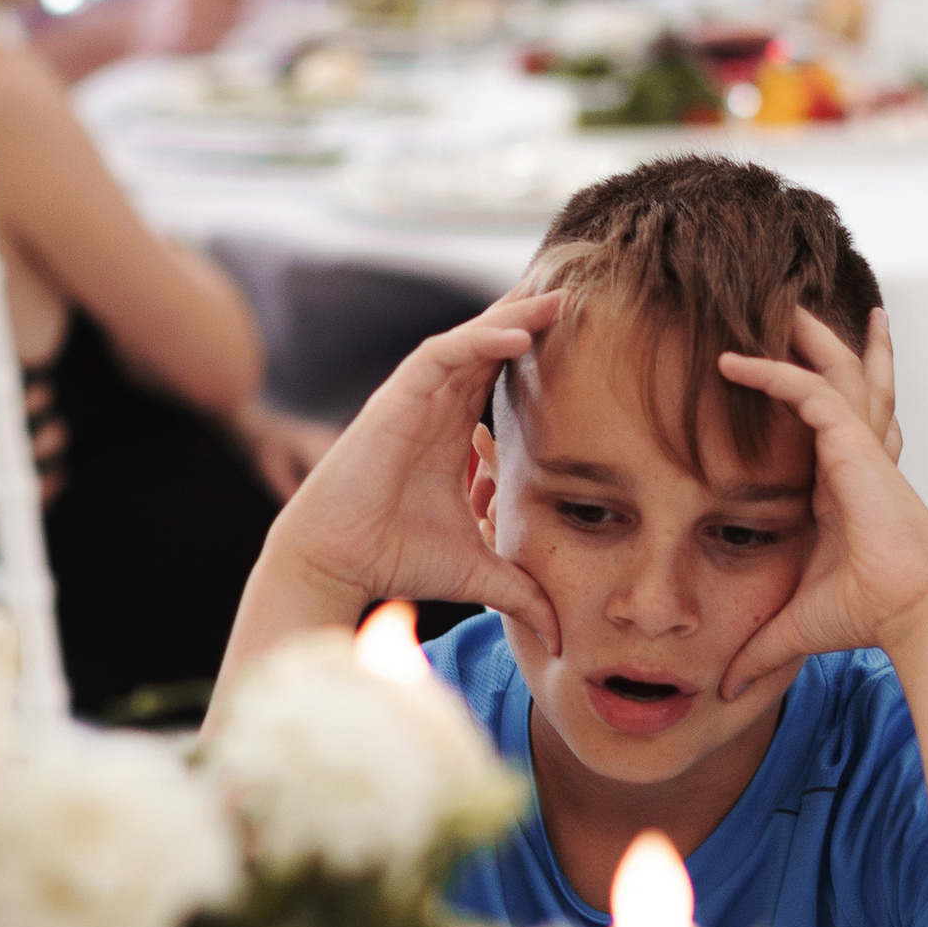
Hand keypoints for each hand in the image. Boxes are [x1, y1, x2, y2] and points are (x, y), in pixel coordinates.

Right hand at [250, 289, 568, 652]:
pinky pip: (442, 354)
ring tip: (560, 298)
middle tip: (582, 292)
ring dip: (515, 316)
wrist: (338, 562)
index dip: (541, 352)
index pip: (502, 376)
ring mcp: (415, 398)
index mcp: (453, 431)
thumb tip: (561, 635)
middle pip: (491, 345)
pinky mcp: (395, 398)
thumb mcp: (478, 571)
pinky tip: (518, 332)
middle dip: (534, 317)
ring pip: (471, 339)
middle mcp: (436, 406)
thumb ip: (521, 590)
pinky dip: (479, 340)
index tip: (589, 337)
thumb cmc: (395, 559)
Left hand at [715, 307, 927, 700]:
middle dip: (828, 343)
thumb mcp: (796, 625)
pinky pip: (810, 393)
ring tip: (781, 302)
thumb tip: (726, 690)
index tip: (792, 374)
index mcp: (846, 486)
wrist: (915, 612)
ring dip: (808, 336)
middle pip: (846, 382)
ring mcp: (860, 447)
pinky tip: (735, 361)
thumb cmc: (870, 614)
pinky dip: (774, 373)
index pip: (832, 424)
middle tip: (800, 308)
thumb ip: (759, 649)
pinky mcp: (855, 447)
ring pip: (836, 372)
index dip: (813, 393)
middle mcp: (857, 458)